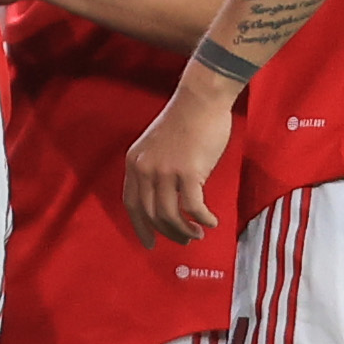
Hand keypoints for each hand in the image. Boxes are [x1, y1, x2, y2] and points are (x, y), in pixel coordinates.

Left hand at [123, 71, 236, 245]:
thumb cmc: (185, 120)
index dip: (141, 227)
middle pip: (151, 214)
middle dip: (168, 233)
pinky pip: (193, 207)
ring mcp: (165, 171)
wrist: (201, 99)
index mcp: (134, 162)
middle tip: (185, 240)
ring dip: (185, 230)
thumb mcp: (157, 146)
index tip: (150, 243)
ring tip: (198, 234)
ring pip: (170, 215)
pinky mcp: (188, 171)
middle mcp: (145, 169)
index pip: (132, 204)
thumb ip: (155, 170)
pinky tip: (211, 222)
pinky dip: (202, 219)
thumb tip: (169, 202)